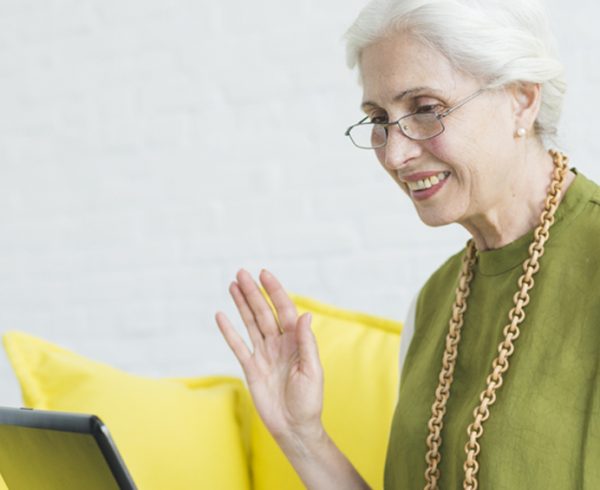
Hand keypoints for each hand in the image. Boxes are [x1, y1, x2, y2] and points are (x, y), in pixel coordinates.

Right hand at [215, 269, 323, 442]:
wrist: (294, 427)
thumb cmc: (309, 401)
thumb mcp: (312, 370)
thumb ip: (306, 342)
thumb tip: (305, 314)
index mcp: (295, 341)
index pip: (283, 310)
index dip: (275, 292)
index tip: (264, 274)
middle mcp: (279, 343)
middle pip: (263, 312)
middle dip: (253, 292)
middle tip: (241, 273)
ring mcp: (264, 354)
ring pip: (250, 323)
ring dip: (242, 304)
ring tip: (233, 285)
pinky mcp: (251, 368)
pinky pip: (238, 346)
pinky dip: (229, 331)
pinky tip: (221, 316)